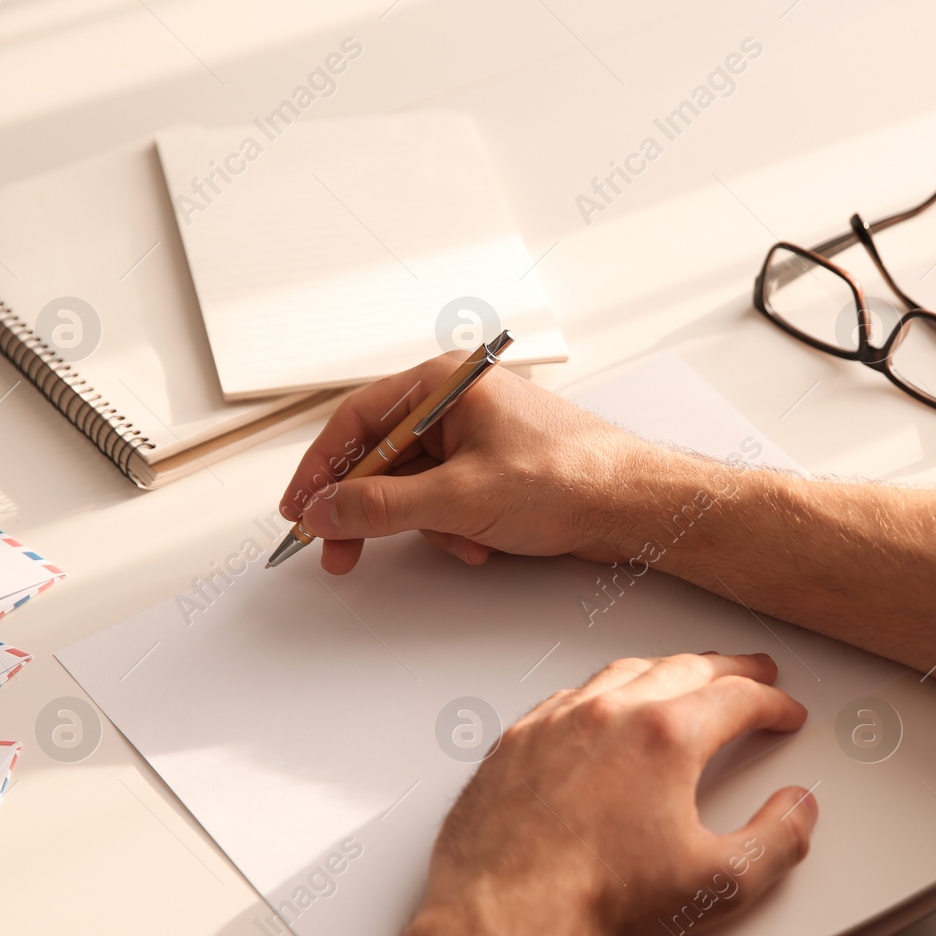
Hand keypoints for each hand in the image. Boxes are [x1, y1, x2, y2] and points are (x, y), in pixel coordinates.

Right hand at [279, 356, 672, 574]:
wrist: (636, 505)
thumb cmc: (571, 477)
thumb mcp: (459, 498)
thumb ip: (382, 507)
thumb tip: (326, 510)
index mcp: (445, 383)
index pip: (356, 421)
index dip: (320, 469)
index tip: (299, 510)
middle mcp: (458, 401)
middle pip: (382, 457)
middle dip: (372, 511)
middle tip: (342, 551)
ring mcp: (478, 435)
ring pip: (415, 487)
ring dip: (429, 526)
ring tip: (464, 542)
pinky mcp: (495, 468)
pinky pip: (448, 499)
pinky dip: (456, 528)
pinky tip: (484, 544)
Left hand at [360, 652, 819, 935]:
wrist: (503, 922)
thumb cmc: (594, 904)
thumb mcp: (719, 886)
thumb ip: (776, 842)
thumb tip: (797, 810)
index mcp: (665, 737)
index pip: (738, 699)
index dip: (773, 704)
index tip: (785, 712)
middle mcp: (609, 714)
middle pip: (685, 669)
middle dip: (729, 669)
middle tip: (752, 673)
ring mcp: (556, 722)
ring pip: (625, 672)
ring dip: (667, 669)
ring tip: (687, 675)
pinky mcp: (515, 742)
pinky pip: (569, 696)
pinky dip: (604, 691)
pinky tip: (605, 705)